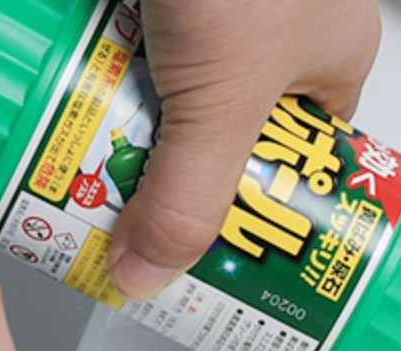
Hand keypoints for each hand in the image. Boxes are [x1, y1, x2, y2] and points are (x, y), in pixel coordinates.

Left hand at [108, 0, 380, 300]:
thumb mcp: (221, 100)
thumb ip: (188, 195)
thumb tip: (150, 273)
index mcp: (329, 61)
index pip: (292, 165)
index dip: (253, 212)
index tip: (210, 252)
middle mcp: (276, 26)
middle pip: (216, 130)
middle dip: (173, 169)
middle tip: (134, 211)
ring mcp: (217, 1)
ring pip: (164, 82)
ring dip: (126, 116)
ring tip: (93, 155)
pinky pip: (122, 35)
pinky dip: (94, 61)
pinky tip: (71, 85)